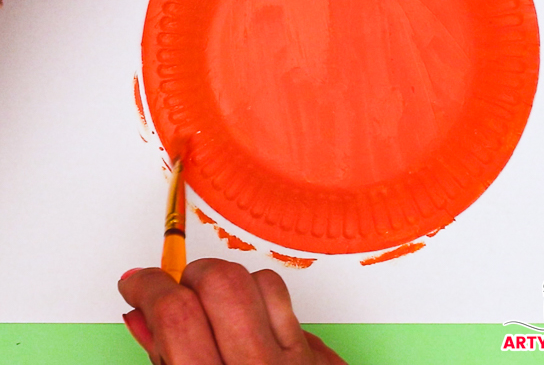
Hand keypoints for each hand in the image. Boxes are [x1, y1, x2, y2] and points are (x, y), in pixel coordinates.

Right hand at [118, 259, 348, 364]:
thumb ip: (163, 362)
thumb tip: (142, 317)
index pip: (177, 316)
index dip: (148, 288)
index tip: (137, 284)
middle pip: (222, 284)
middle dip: (190, 277)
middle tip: (177, 292)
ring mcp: (293, 364)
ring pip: (258, 281)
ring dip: (227, 282)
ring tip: (212, 304)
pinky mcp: (315, 358)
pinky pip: (284, 299)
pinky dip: (260, 293)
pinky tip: (246, 314)